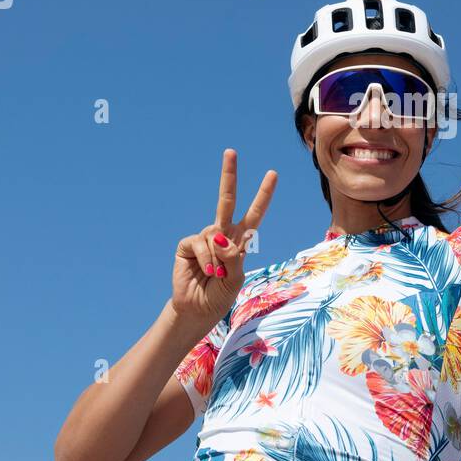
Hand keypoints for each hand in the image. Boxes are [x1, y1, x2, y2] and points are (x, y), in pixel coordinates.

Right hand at [170, 148, 276, 325]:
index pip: (255, 213)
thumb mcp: (236, 277)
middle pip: (227, 200)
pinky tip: (206, 272)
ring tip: (216, 276)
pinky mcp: (188, 244)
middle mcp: (222, 233)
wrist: (198, 309)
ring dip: (218, 259)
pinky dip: (206, 259)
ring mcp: (205, 237)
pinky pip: (200, 244)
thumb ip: (233, 257)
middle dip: (229, 175)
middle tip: (230, 151)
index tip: (272, 173)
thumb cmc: (221, 294)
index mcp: (240, 239)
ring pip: (215, 235)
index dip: (263, 194)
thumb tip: (219, 237)